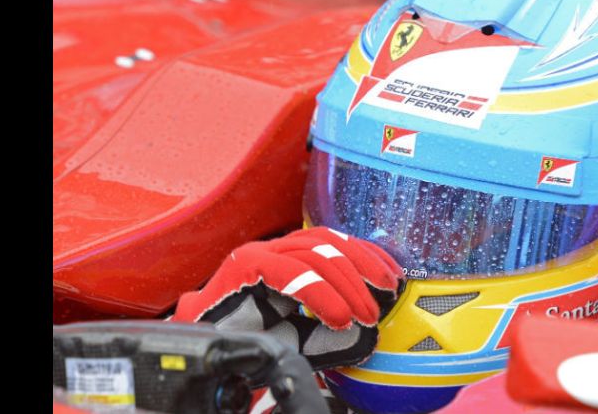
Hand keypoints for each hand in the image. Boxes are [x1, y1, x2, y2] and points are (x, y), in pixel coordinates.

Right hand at [171, 227, 403, 369]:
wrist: (204, 354)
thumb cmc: (249, 341)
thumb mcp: (303, 337)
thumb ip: (333, 332)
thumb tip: (369, 331)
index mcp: (290, 257)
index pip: (336, 242)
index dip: (368, 255)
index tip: (393, 277)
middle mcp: (276, 249)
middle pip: (330, 243)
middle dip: (363, 268)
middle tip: (383, 298)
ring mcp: (260, 253)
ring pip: (315, 254)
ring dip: (346, 285)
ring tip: (363, 314)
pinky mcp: (245, 265)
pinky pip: (291, 271)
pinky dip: (320, 294)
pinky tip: (337, 315)